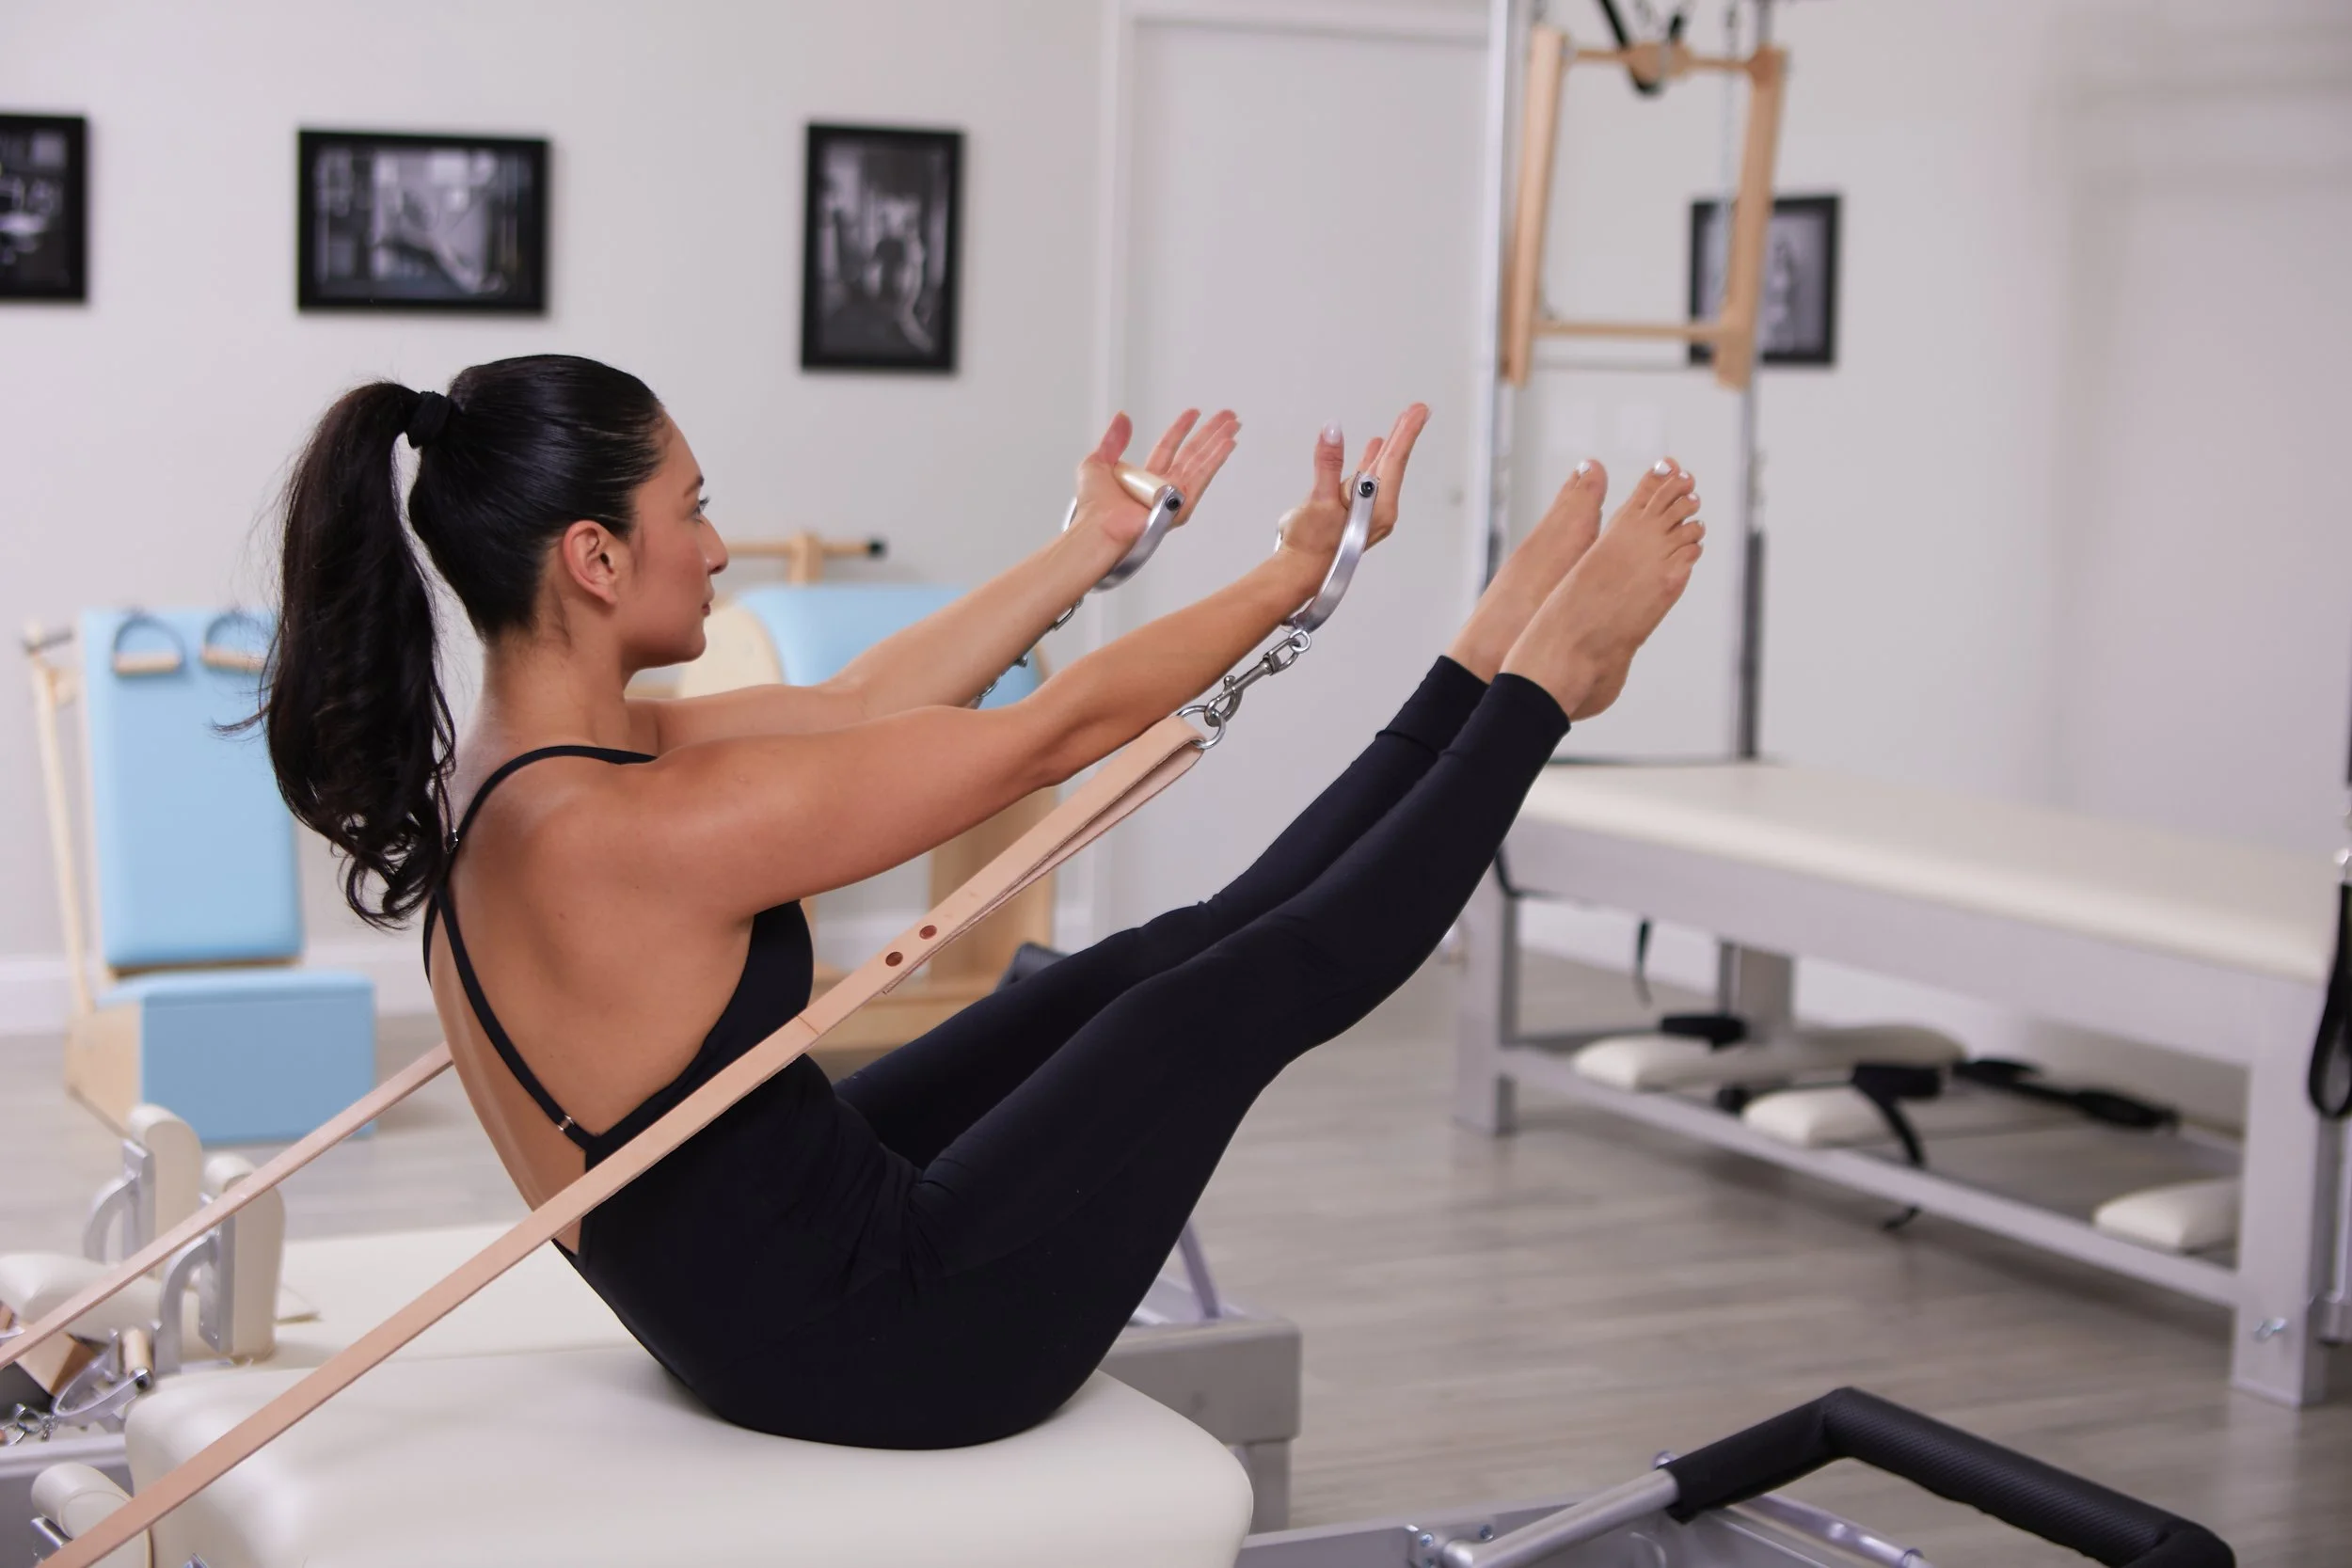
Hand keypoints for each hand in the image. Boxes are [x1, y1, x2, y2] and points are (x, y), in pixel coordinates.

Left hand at [1072, 408, 1240, 549]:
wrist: (1098, 527)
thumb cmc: (1093, 507)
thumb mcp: (1096, 463)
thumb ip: (1113, 440)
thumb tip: (1123, 417)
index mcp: (1144, 478)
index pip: (1168, 447)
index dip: (1181, 429)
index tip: (1193, 413)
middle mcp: (1162, 487)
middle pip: (1192, 453)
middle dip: (1210, 433)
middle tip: (1226, 417)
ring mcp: (1174, 497)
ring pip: (1201, 462)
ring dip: (1219, 441)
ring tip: (1234, 424)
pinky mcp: (1181, 504)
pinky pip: (1202, 477)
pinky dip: (1217, 459)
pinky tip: (1228, 444)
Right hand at [1275, 404, 1428, 565]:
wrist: (1298, 570)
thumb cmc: (1310, 543)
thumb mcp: (1319, 500)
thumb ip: (1328, 463)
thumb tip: (1333, 430)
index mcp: (1378, 508)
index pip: (1394, 462)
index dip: (1406, 434)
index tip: (1418, 412)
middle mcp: (1378, 510)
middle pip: (1392, 464)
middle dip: (1402, 435)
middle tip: (1418, 410)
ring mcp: (1367, 511)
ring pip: (1380, 471)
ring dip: (1388, 447)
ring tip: (1400, 426)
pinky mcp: (1355, 512)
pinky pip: (1367, 480)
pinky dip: (1370, 462)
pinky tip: (1373, 449)